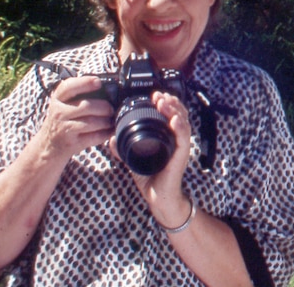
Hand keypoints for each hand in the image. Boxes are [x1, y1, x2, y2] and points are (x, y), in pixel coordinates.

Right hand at [39, 75, 114, 161]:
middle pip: (86, 106)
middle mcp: (59, 113)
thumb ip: (78, 96)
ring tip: (111, 121)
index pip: (68, 87)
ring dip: (106, 121)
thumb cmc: (62, 122)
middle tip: (111, 109)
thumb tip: (106, 90)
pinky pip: (94, 136)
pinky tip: (109, 131)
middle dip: (104, 107)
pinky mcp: (71, 143)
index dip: (85, 82)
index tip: (98, 82)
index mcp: (58, 100)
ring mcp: (64, 128)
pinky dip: (106, 133)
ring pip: (92, 121)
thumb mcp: (63, 106)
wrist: (47, 146)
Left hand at [108, 90, 192, 225]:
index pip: (171, 114)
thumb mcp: (133, 159)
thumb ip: (123, 148)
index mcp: (167, 137)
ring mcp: (180, 146)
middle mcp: (176, 139)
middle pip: (179, 113)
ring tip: (164, 102)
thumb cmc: (151, 178)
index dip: (165, 102)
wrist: (159, 197)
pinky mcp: (181, 155)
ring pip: (183, 121)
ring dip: (175, 109)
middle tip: (159, 95)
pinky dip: (180, 127)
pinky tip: (174, 119)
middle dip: (170, 101)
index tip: (154, 95)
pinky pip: (183, 138)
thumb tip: (110, 138)